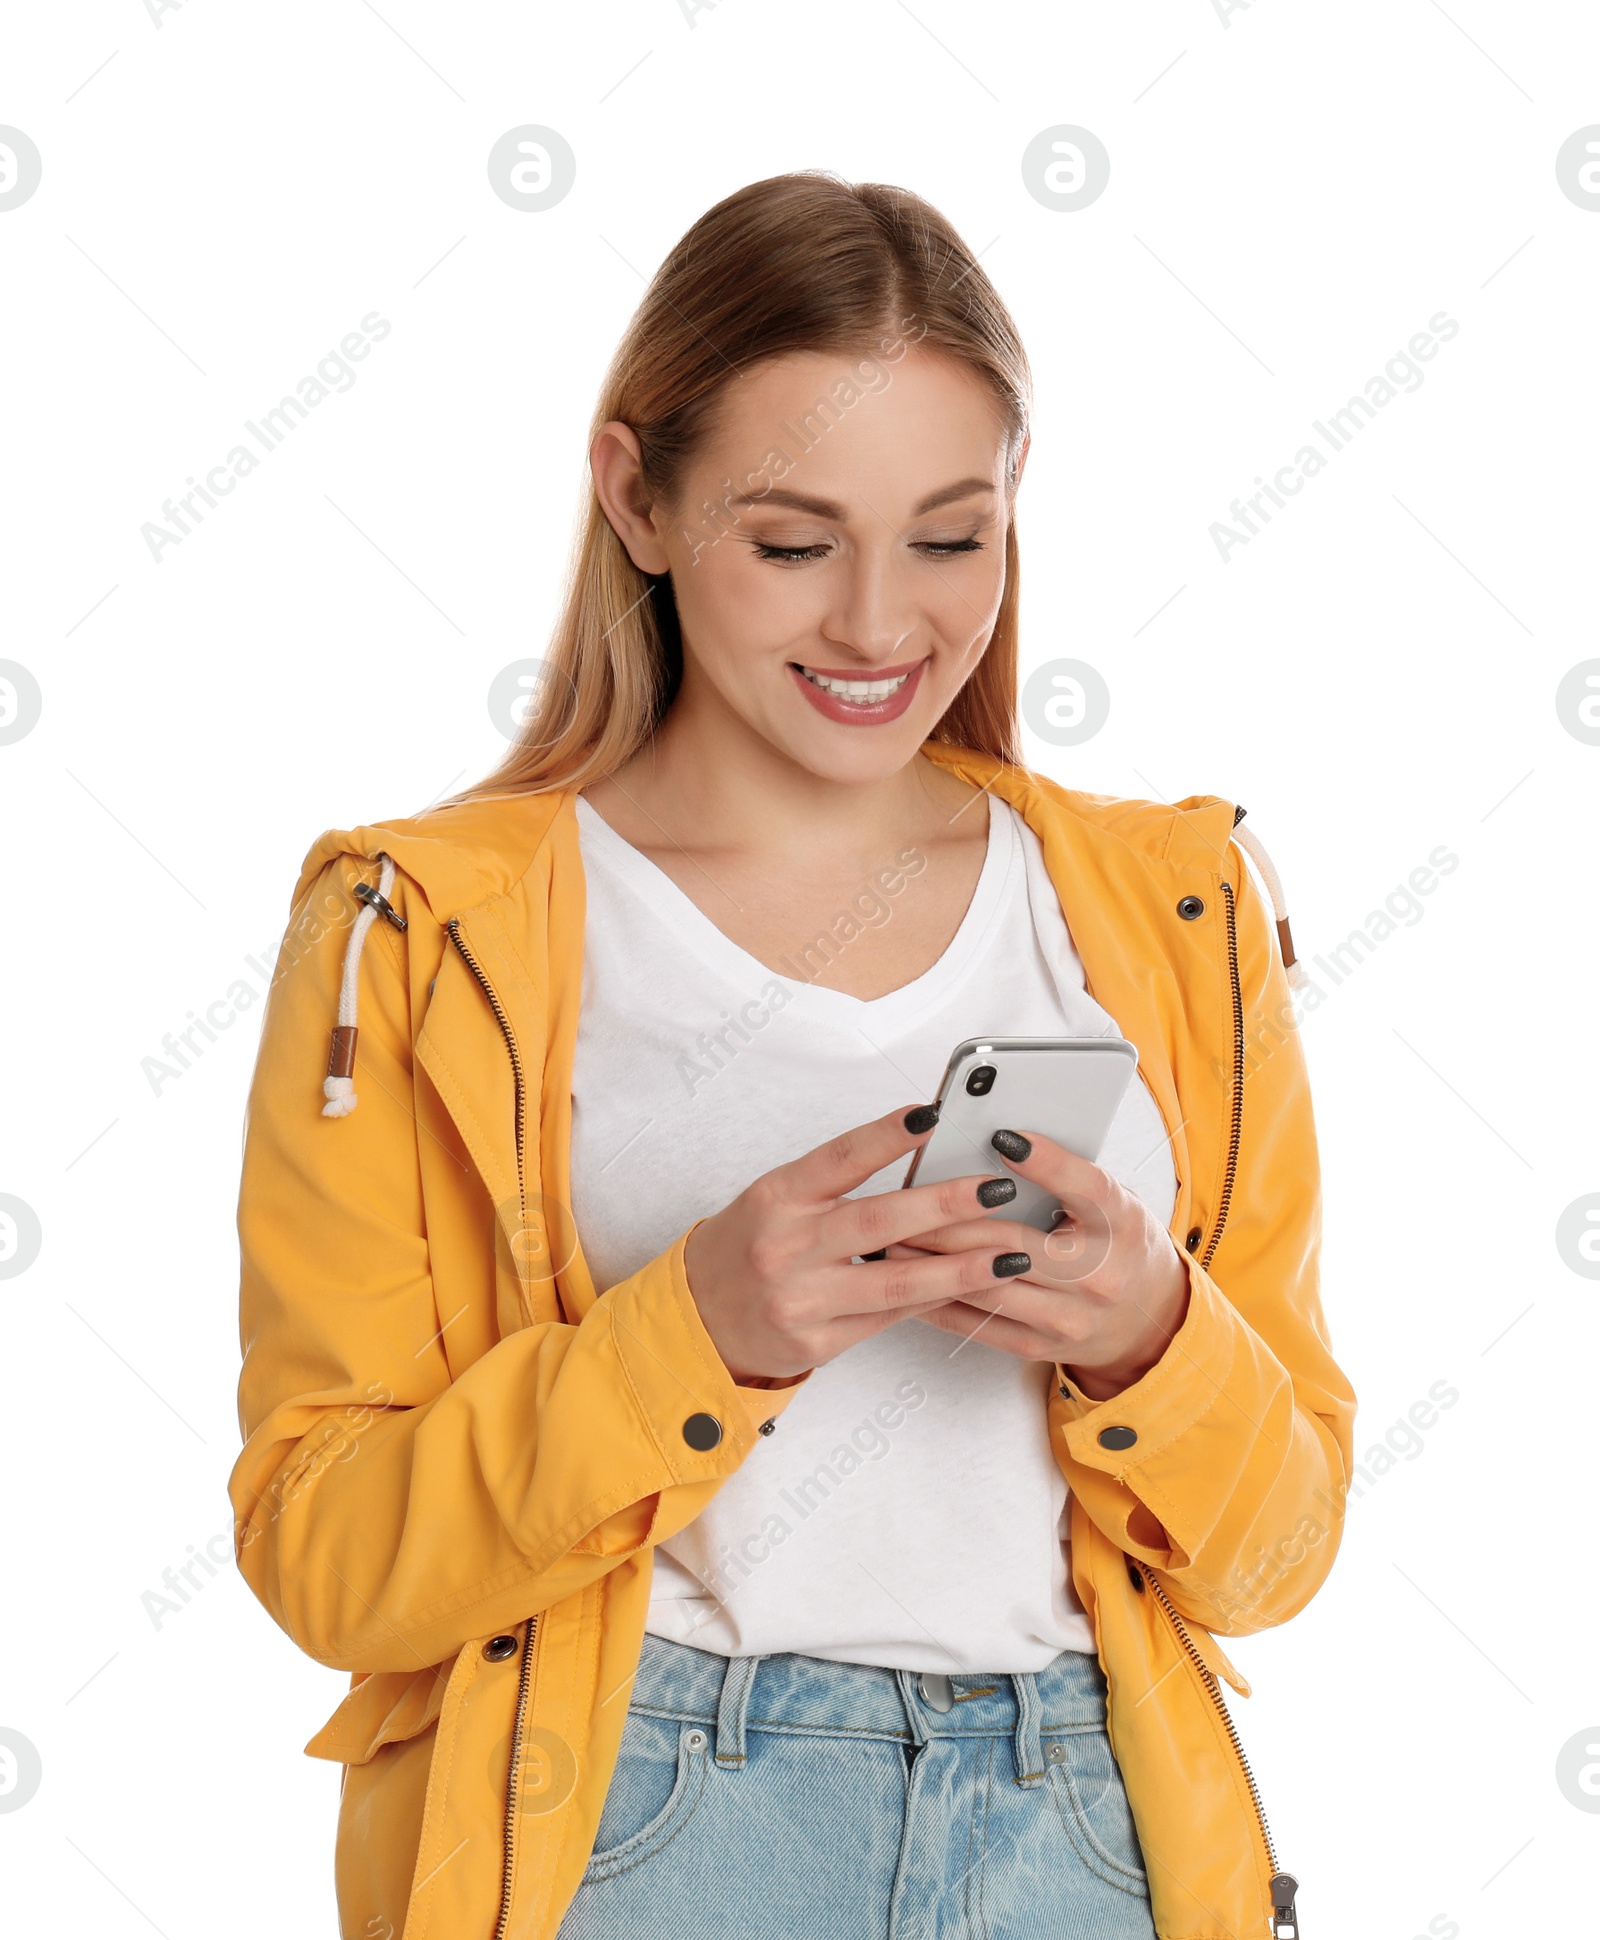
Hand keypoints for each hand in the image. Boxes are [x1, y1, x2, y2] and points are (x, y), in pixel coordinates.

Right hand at [682, 1105, 1033, 1385]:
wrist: (696, 1320)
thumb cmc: (747, 1246)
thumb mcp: (776, 1199)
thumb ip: (834, 1183)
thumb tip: (918, 1158)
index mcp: (777, 1197)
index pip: (840, 1159)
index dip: (887, 1135)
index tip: (933, 1114)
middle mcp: (786, 1247)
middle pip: (878, 1221)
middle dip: (947, 1205)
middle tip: (997, 1189)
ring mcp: (801, 1300)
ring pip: (895, 1282)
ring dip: (960, 1267)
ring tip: (1009, 1253)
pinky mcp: (816, 1343)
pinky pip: (887, 1319)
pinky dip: (932, 1301)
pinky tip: (971, 1287)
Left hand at [881, 1128, 1190, 1399]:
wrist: (1148, 1318)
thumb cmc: (1117, 1242)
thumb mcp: (1109, 1197)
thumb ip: (1063, 1173)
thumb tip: (997, 1140)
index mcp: (1118, 1223)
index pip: (1083, 1185)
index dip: (1042, 1160)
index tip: (1000, 1134)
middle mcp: (1098, 1275)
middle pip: (1010, 1242)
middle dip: (947, 1221)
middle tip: (903, 1199)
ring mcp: (1069, 1318)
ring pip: (985, 1285)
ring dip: (930, 1263)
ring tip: (891, 1238)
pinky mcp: (1040, 1346)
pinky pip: (977, 1322)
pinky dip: (936, 1299)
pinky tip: (906, 1280)